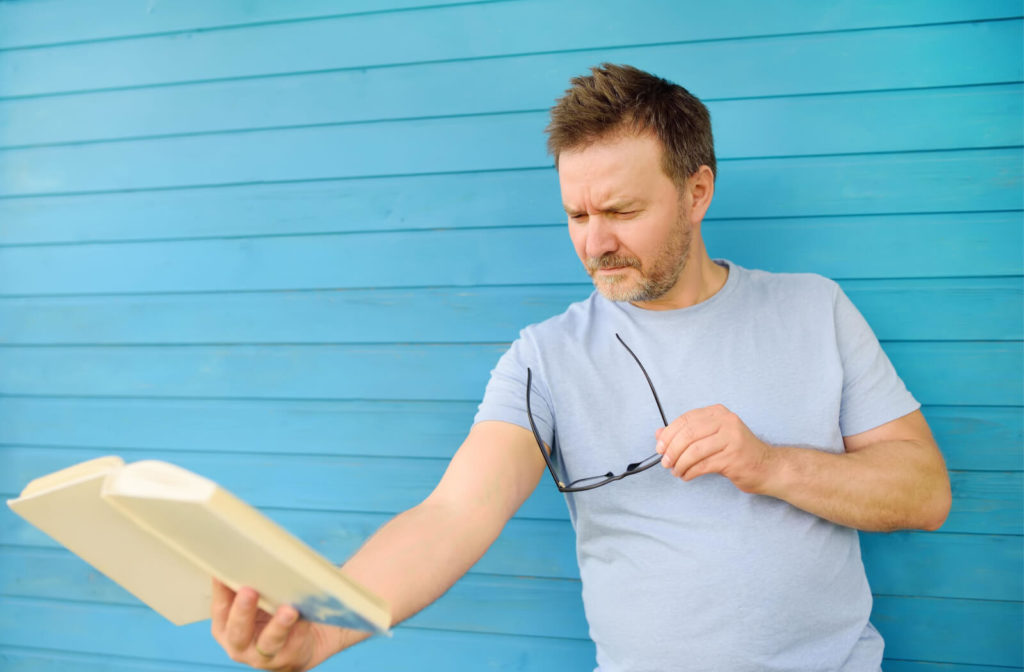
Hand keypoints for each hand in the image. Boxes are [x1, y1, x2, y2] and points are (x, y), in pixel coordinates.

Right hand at [210, 579, 346, 670]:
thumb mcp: (254, 601)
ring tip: (288, 610)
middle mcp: (240, 646)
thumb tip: (245, 549)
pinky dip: (302, 628)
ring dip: (279, 625)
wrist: (301, 641)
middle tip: (249, 591)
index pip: (220, 609)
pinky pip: (296, 642)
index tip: (223, 572)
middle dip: (243, 611)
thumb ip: (247, 583)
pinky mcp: (289, 659)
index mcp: (226, 628)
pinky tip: (307, 615)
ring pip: (269, 642)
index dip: (221, 591)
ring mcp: (264, 656)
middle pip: (238, 631)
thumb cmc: (271, 614)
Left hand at [655, 404, 775, 493]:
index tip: (660, 448)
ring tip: (676, 471)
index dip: (669, 434)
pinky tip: (686, 476)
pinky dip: (690, 472)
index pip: (686, 419)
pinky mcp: (733, 458)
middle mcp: (726, 422)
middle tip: (665, 462)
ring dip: (680, 463)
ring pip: (694, 451)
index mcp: (718, 413)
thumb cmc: (737, 452)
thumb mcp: (711, 438)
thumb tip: (659, 434)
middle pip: (688, 434)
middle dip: (672, 450)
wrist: (768, 467)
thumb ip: (686, 434)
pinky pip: (703, 465)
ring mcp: (731, 439)